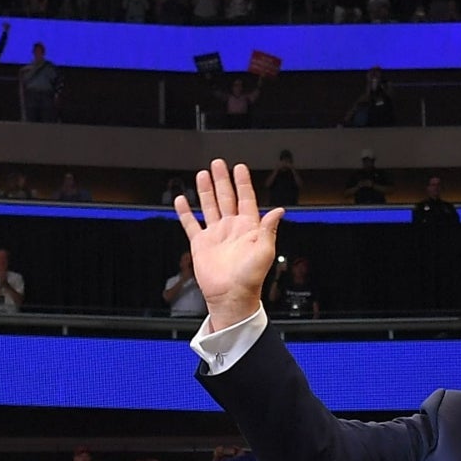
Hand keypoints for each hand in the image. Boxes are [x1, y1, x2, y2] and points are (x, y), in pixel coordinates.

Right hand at [174, 160, 282, 330]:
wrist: (230, 295)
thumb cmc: (250, 278)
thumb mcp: (265, 251)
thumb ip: (269, 229)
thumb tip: (279, 211)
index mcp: (248, 227)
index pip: (246, 198)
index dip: (243, 183)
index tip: (239, 168)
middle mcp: (231, 228)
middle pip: (226, 197)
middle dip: (222, 180)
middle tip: (218, 164)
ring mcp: (215, 235)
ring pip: (209, 206)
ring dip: (206, 190)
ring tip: (202, 175)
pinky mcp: (201, 244)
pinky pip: (191, 224)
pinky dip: (185, 212)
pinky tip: (182, 201)